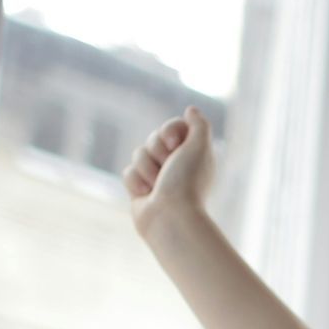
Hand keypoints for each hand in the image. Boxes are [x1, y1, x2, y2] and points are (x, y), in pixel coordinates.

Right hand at [124, 106, 214, 235]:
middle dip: (156, 151)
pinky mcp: (141, 189)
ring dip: (146, 168)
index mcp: (193, 154)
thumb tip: (190, 110)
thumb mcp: (199, 147)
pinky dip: (136, 182)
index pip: (173, 126)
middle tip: (167, 168)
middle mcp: (176, 164)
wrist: (169, 218)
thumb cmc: (186, 182)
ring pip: (138, 154)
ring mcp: (158, 177)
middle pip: (153, 138)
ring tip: (157, 186)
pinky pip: (128, 172)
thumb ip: (198, 125)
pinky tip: (146, 196)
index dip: (169, 131)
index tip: (174, 145)